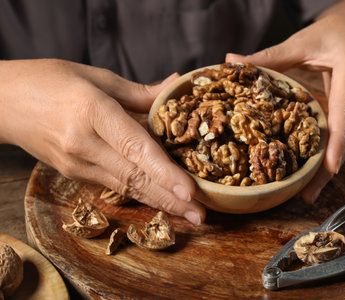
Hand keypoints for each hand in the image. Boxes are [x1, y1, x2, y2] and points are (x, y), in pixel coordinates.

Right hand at [0, 59, 204, 223]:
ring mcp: (76, 163)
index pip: (136, 147)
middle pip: (135, 177)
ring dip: (159, 201)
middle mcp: (83, 144)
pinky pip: (114, 184)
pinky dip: (140, 192)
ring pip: (126, 187)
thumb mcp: (96, 77)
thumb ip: (140, 91)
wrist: (0, 102)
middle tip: (201, 214)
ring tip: (188, 213)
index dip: (165, 171)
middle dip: (170, 199)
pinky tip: (161, 198)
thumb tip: (175, 86)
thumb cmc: (48, 81)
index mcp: (91, 111)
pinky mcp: (73, 173)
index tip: (190, 190)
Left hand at [227, 0, 344, 202]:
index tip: (330, 168)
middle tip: (306, 195)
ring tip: (308, 192)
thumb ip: (270, 56)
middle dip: (329, 168)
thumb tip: (230, 60)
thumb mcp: (304, 41)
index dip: (338, 141)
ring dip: (332, 168)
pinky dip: (335, 156)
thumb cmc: (338, 31)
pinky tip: (317, 173)